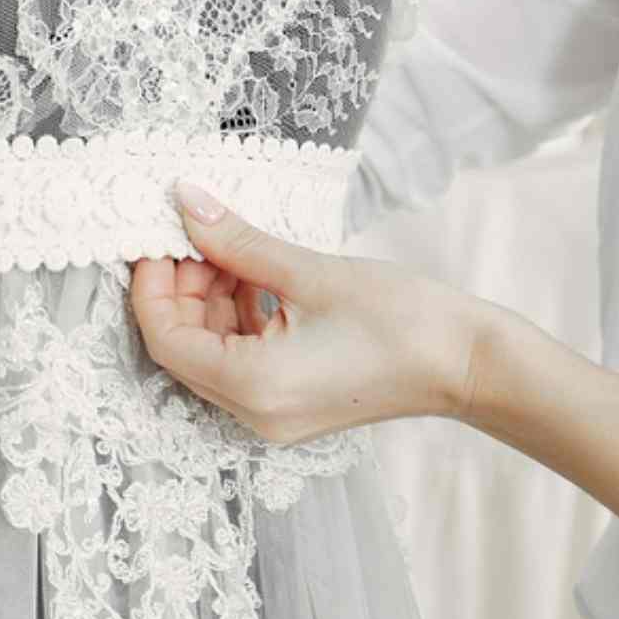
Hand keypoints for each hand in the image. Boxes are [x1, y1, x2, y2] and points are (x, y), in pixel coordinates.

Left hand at [130, 180, 491, 444]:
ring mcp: (274, 415)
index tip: (157, 238)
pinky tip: (255, 274)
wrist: (467, 363)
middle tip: (195, 233)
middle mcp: (255, 414)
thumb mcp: (311, 271)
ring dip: (210, 300)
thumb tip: (186, 203)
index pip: (166, 341)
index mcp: (253, 387)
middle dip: (181, 289)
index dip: (151, 288)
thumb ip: (238, 241)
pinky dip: (239, 318)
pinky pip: (242, 362)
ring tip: (229, 246)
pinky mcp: (293, 403)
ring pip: (212, 354)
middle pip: (185, 350)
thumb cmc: (401, 320)